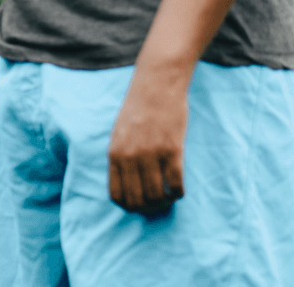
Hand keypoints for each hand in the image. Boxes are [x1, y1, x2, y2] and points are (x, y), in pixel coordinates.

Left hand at [107, 67, 187, 214]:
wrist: (156, 85)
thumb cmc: (137, 109)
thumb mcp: (118, 133)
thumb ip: (120, 157)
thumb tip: (126, 185)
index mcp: (114, 153)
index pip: (117, 195)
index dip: (129, 206)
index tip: (139, 205)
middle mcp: (130, 156)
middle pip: (138, 200)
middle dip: (148, 208)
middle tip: (157, 203)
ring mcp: (151, 154)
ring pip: (157, 195)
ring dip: (164, 201)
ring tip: (169, 196)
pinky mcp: (172, 149)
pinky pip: (176, 183)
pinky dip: (178, 192)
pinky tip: (179, 189)